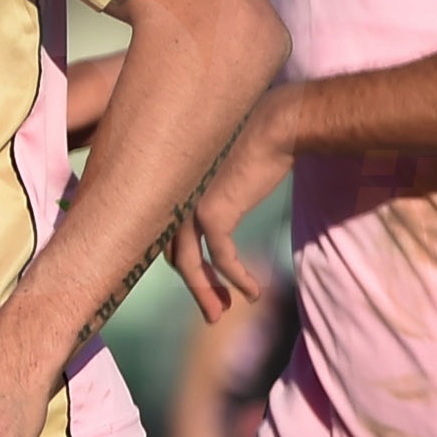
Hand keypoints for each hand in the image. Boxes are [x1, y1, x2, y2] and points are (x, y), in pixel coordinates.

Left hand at [168, 86, 291, 322]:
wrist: (276, 123)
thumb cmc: (253, 139)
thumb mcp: (217, 170)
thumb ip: (205, 191)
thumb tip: (211, 214)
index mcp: (166, 185)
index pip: (160, 233)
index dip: (177, 262)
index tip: (199, 282)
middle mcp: (168, 195)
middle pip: (171, 254)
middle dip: (194, 285)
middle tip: (213, 310)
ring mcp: (186, 204)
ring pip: (189, 264)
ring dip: (207, 293)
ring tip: (221, 313)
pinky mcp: (212, 212)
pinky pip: (222, 258)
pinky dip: (236, 278)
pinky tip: (253, 291)